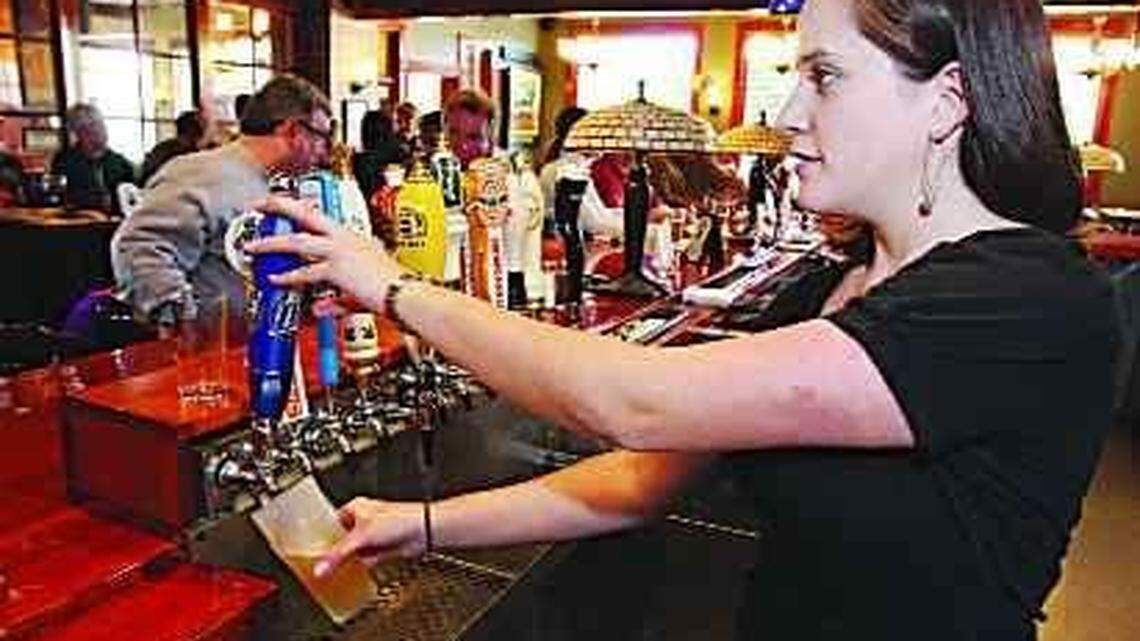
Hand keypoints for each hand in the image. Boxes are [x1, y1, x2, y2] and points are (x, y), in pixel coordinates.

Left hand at [244, 195, 405, 312]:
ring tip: (254, 246)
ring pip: (297, 241)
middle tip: (260, 204)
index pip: (322, 219)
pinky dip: (288, 277)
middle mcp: (346, 238)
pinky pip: (305, 272)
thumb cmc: (394, 290)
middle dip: (280, 206)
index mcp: (354, 237)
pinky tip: (275, 279)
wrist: (405, 294)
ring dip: (272, 243)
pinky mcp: (337, 268)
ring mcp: (340, 250)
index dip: (303, 212)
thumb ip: (338, 299)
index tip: (289, 209)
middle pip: (305, 213)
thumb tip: (323, 307)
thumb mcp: (361, 292)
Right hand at [313, 497, 425, 577]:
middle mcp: (363, 520)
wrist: (424, 530)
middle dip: (336, 551)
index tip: (311, 549)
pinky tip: (355, 570)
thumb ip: (338, 554)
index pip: (331, 522)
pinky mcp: (382, 548)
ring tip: (337, 568)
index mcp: (355, 508)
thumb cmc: (400, 519)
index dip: (322, 536)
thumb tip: (321, 567)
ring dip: (350, 560)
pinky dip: (362, 565)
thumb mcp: (361, 537)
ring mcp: (373, 535)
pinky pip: (366, 559)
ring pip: (354, 551)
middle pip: (342, 539)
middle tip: (322, 563)